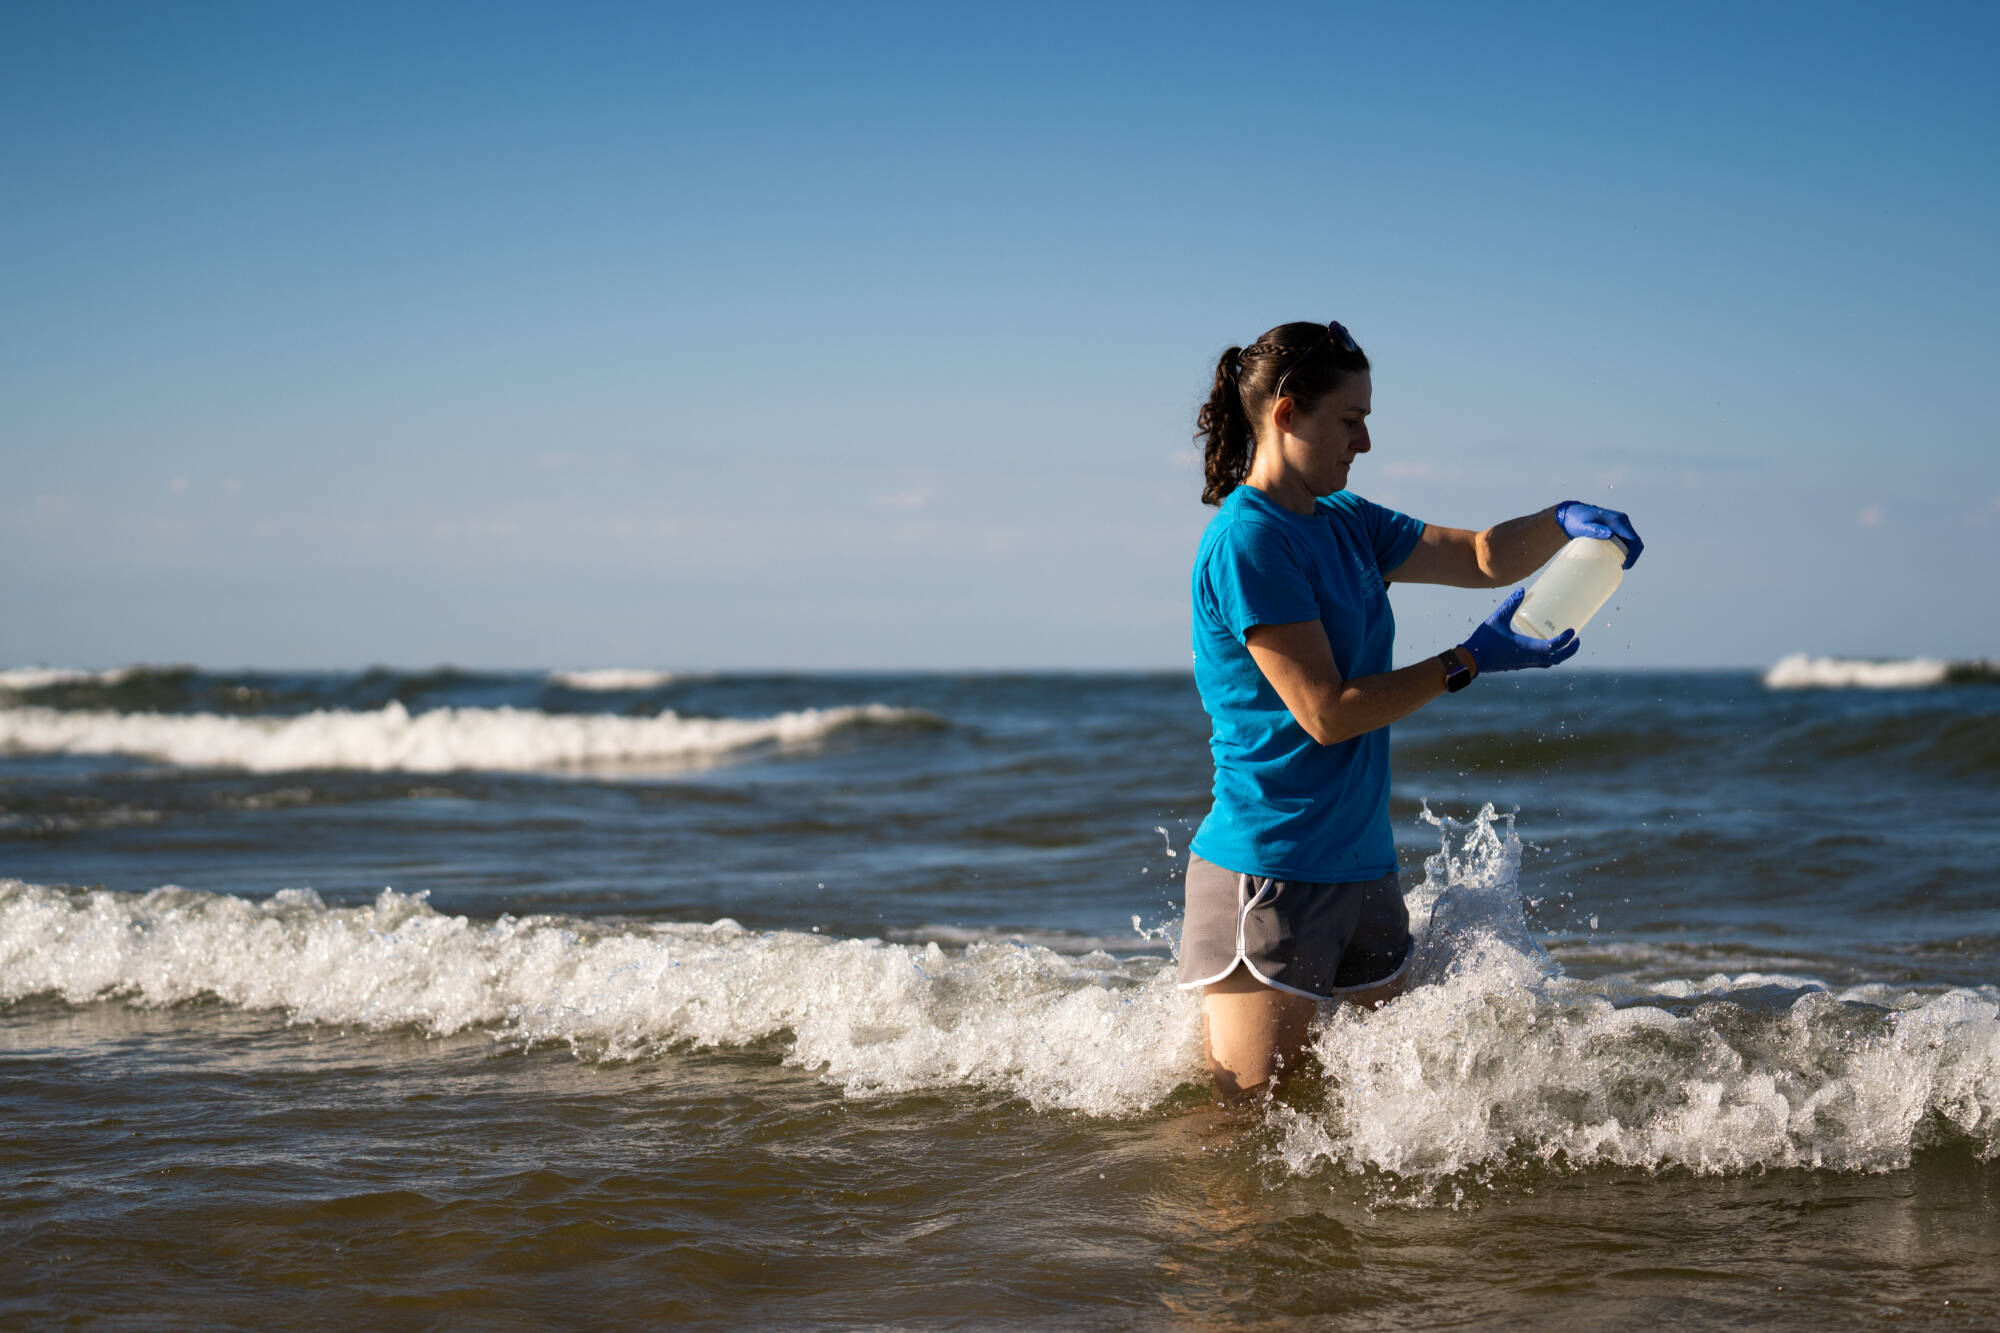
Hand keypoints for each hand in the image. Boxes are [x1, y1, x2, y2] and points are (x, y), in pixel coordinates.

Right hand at [1462, 589, 1580, 672]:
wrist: (1471, 660)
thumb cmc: (1484, 640)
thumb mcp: (1497, 619)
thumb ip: (1510, 604)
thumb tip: (1522, 590)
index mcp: (1527, 648)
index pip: (1553, 646)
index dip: (1565, 639)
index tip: (1572, 630)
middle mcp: (1529, 658)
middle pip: (1557, 658)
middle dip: (1569, 650)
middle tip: (1576, 638)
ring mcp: (1525, 664)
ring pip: (1550, 662)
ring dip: (1561, 655)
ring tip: (1566, 644)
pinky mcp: (1519, 665)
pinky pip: (1541, 663)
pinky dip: (1549, 657)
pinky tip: (1546, 648)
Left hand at [1554, 501, 1642, 567]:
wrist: (1570, 514)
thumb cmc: (1575, 520)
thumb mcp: (1583, 526)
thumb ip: (1595, 529)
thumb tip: (1610, 534)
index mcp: (1617, 520)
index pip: (1633, 539)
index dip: (1633, 554)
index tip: (1626, 565)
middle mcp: (1621, 520)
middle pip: (1635, 541)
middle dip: (1633, 555)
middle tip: (1623, 567)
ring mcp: (1620, 523)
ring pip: (1632, 541)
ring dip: (1630, 553)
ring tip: (1620, 564)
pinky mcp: (1616, 527)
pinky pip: (1626, 539)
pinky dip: (1625, 549)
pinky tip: (1617, 557)